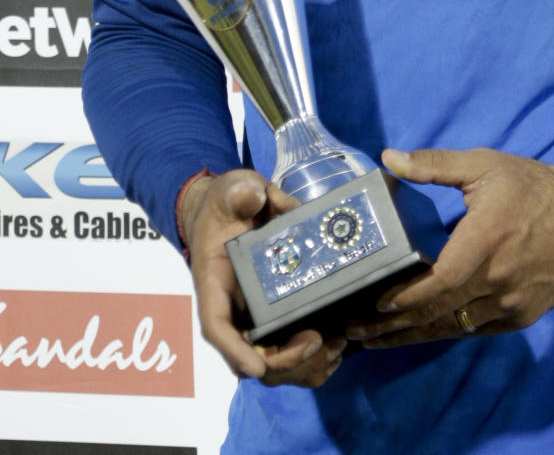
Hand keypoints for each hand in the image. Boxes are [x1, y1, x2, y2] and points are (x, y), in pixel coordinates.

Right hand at [180, 169, 346, 385]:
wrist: (231, 206)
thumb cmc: (228, 202)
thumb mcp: (232, 188)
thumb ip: (240, 192)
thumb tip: (255, 197)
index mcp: (215, 283)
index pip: (217, 325)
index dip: (235, 350)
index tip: (258, 367)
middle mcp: (232, 306)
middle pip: (249, 353)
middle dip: (282, 359)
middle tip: (317, 340)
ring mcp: (253, 312)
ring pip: (271, 359)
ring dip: (301, 364)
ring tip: (335, 346)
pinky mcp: (274, 309)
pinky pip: (287, 347)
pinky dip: (309, 358)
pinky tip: (336, 350)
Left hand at [345, 147, 553, 348]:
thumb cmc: (533, 187)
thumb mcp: (484, 165)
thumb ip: (435, 164)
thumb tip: (388, 157)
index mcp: (486, 241)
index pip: (438, 283)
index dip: (405, 298)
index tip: (374, 303)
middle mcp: (498, 280)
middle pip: (438, 313)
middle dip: (393, 326)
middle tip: (356, 332)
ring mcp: (512, 303)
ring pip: (454, 327)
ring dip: (414, 335)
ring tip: (377, 340)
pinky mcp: (522, 316)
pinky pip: (476, 329)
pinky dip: (446, 331)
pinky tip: (422, 331)